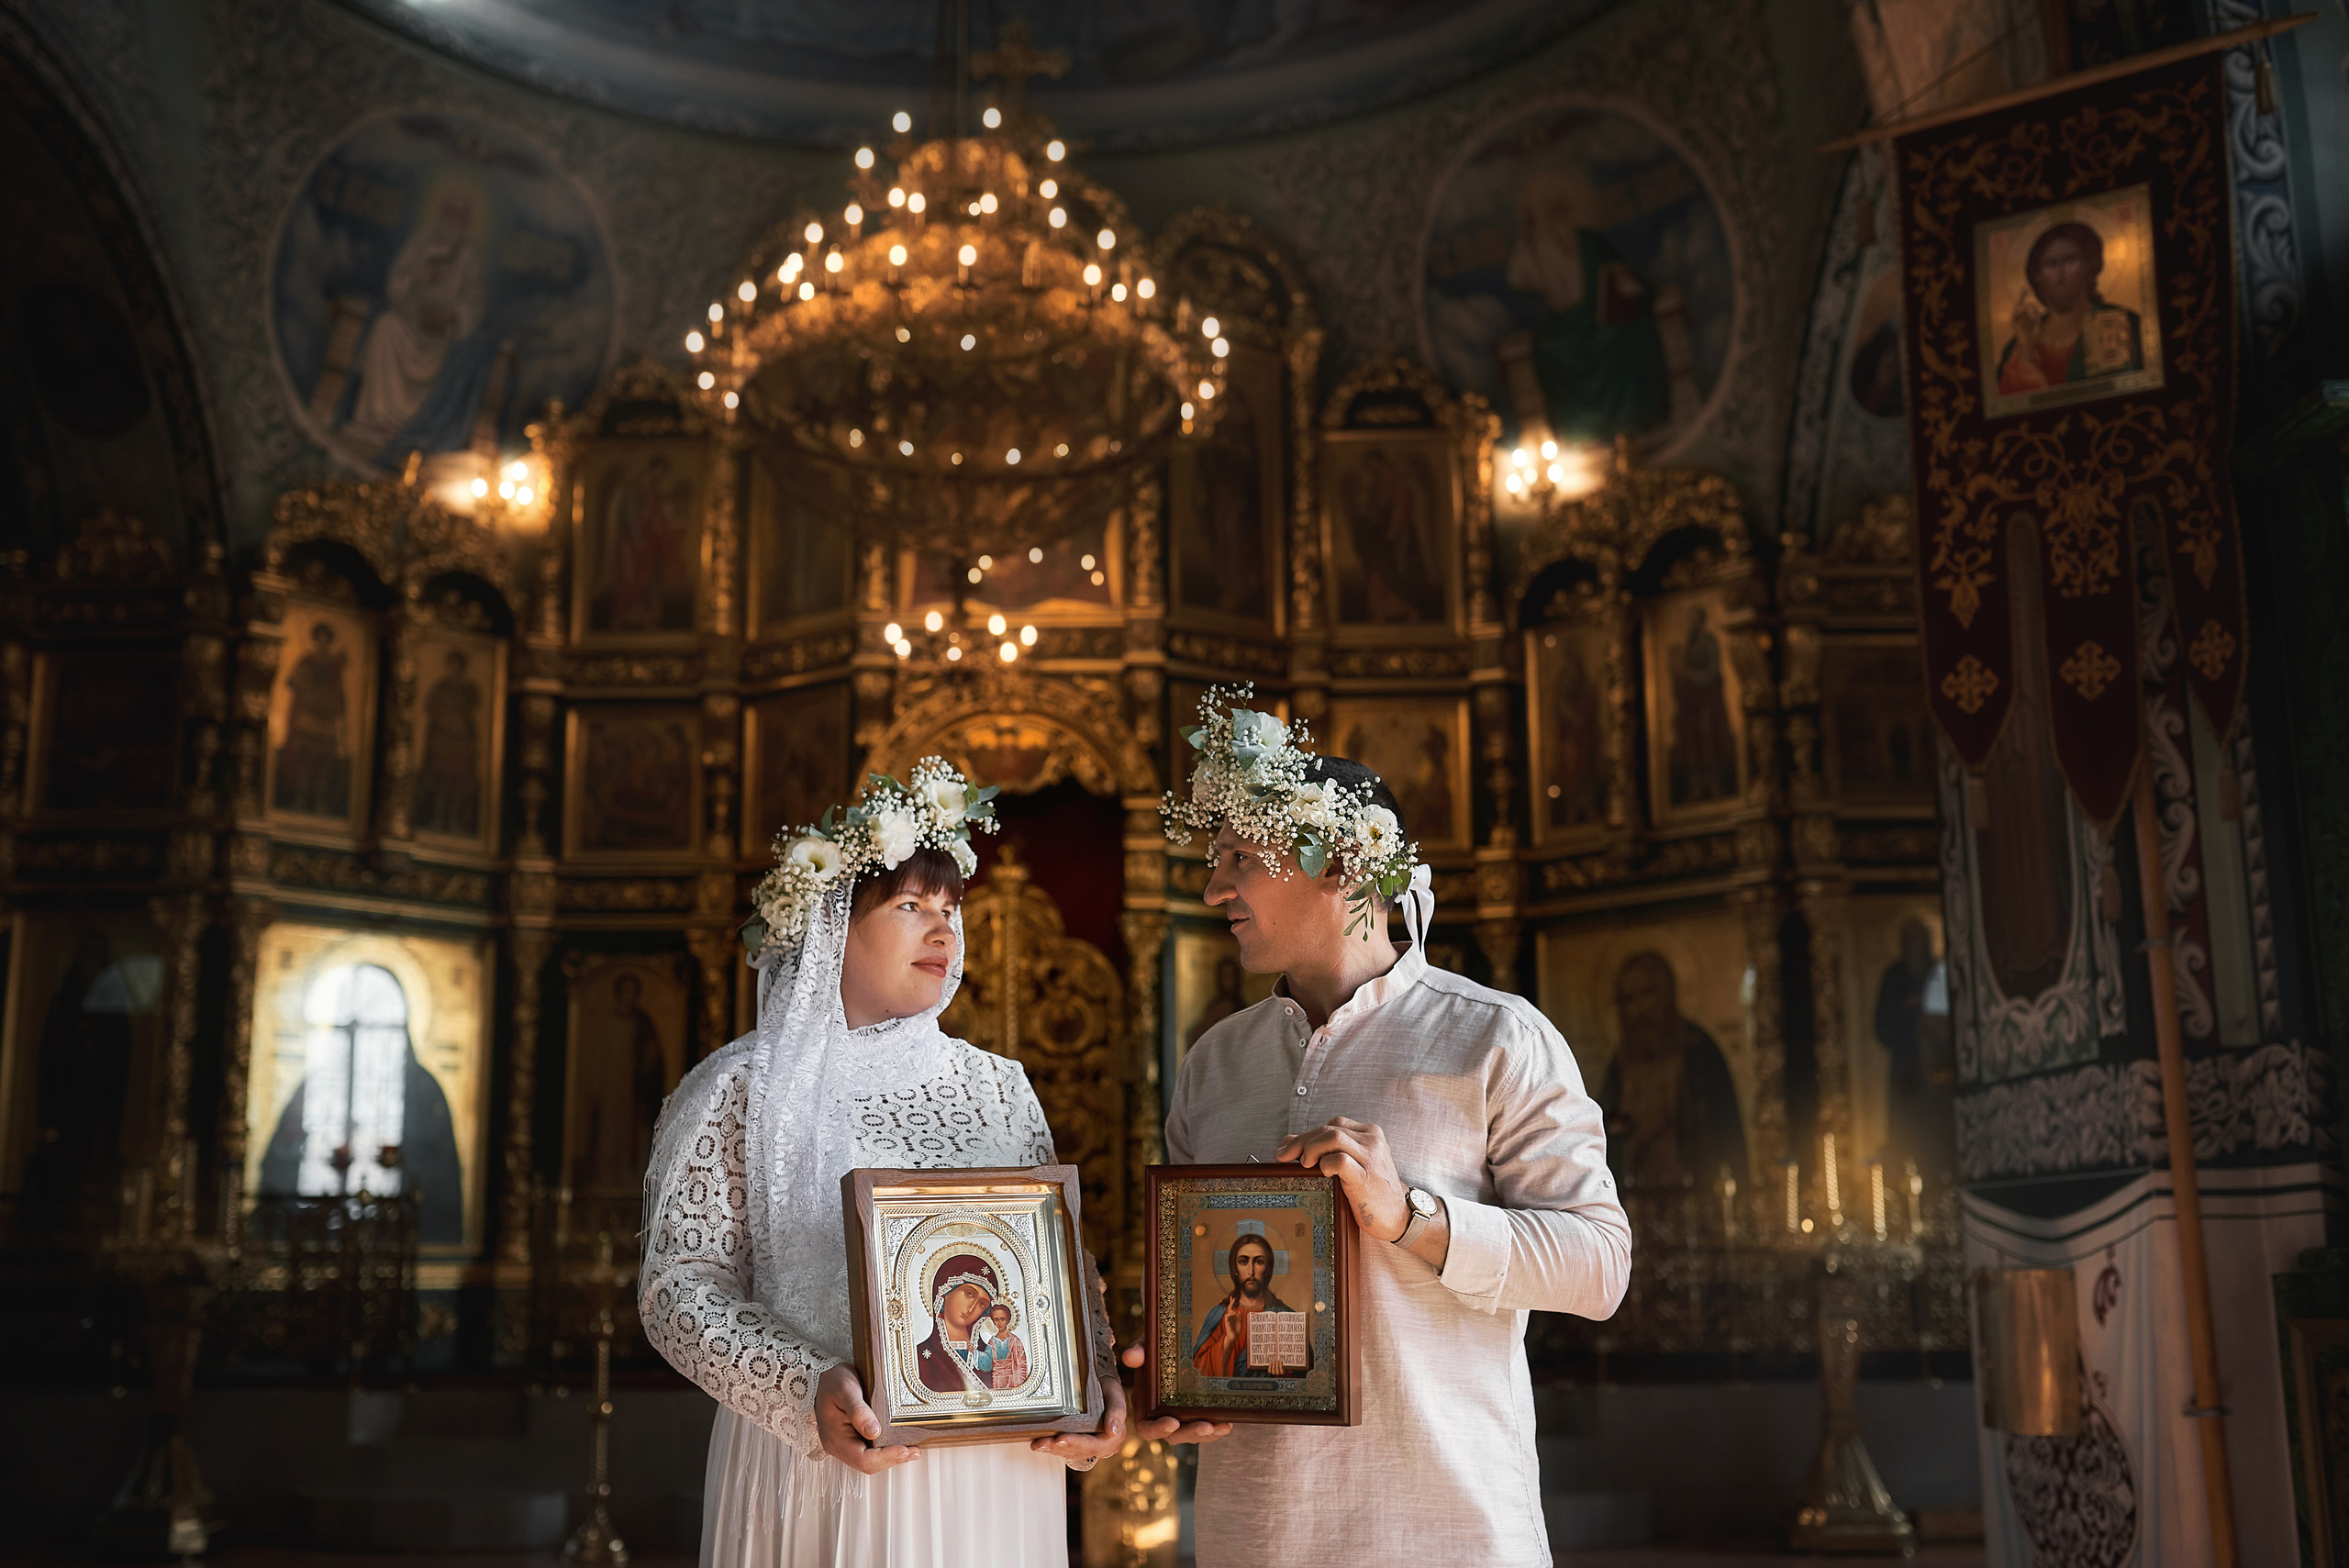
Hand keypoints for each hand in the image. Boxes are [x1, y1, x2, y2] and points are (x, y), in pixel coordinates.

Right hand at [816, 1363, 920, 1474]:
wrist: (822, 1377)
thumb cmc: (832, 1381)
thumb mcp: (846, 1390)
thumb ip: (858, 1411)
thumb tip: (873, 1431)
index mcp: (835, 1438)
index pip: (862, 1459)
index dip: (885, 1457)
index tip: (904, 1449)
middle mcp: (839, 1446)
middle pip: (867, 1464)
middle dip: (892, 1459)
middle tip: (914, 1451)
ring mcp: (845, 1444)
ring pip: (870, 1461)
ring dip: (891, 1457)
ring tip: (912, 1450)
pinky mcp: (852, 1439)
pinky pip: (869, 1451)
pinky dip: (886, 1451)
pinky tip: (899, 1444)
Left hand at [1030, 1361, 1129, 1465]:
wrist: (1103, 1386)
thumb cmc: (1109, 1390)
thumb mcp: (1116, 1395)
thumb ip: (1117, 1411)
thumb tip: (1113, 1431)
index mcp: (1113, 1438)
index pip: (1093, 1445)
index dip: (1076, 1443)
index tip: (1061, 1439)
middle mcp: (1101, 1447)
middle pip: (1078, 1451)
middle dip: (1059, 1448)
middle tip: (1043, 1443)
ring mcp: (1089, 1447)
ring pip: (1069, 1452)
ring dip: (1052, 1449)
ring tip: (1037, 1444)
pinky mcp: (1079, 1444)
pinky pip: (1064, 1448)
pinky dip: (1052, 1446)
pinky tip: (1039, 1444)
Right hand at [1121, 1345, 1234, 1444]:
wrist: (1176, 1342)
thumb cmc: (1157, 1346)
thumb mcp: (1147, 1345)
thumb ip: (1138, 1351)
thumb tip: (1132, 1357)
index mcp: (1144, 1404)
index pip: (1146, 1427)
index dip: (1158, 1429)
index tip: (1173, 1422)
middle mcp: (1161, 1415)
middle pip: (1174, 1435)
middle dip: (1191, 1433)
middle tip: (1207, 1426)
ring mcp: (1180, 1416)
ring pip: (1192, 1434)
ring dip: (1207, 1434)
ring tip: (1221, 1426)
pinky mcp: (1196, 1414)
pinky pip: (1205, 1428)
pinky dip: (1216, 1428)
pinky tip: (1227, 1422)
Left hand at [1277, 1117, 1408, 1242]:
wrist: (1398, 1217)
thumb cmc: (1372, 1191)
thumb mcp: (1352, 1164)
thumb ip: (1326, 1149)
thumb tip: (1289, 1141)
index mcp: (1370, 1134)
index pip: (1333, 1124)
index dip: (1308, 1134)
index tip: (1289, 1149)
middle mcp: (1372, 1141)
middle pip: (1329, 1129)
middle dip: (1301, 1141)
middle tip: (1285, 1156)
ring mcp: (1371, 1157)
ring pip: (1333, 1137)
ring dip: (1311, 1149)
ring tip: (1304, 1164)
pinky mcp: (1366, 1176)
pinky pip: (1340, 1160)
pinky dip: (1325, 1164)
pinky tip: (1322, 1173)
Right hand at [2011, 287, 2044, 347]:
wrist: (2030, 344)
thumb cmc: (2034, 334)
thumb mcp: (2038, 321)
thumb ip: (2035, 313)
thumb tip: (2031, 303)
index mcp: (2025, 315)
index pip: (2024, 303)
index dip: (2024, 296)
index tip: (2027, 289)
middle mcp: (2020, 317)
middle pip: (2019, 304)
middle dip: (2021, 296)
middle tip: (2024, 288)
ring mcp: (2016, 321)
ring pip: (2016, 309)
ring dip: (2019, 303)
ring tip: (2023, 297)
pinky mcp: (2014, 325)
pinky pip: (2014, 316)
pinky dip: (2017, 311)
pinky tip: (2022, 307)